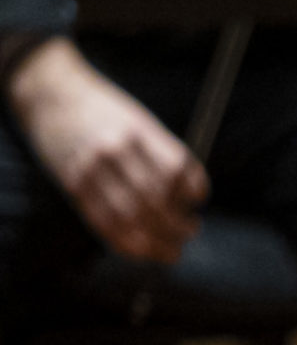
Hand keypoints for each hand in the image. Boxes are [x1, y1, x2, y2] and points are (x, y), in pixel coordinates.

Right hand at [7, 37, 207, 263]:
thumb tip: (189, 197)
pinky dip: (129, 245)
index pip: (176, 169)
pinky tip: (145, 250)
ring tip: (175, 249)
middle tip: (190, 230)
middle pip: (155, 199)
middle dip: (178, 224)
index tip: (197, 202)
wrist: (50, 94)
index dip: (193, 192)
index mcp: (137, 131)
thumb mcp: (139, 120)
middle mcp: (114, 151)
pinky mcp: (72, 186)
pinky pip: (104, 225)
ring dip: (158, 242)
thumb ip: (162, 154)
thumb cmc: (103, 110)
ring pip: (131, 219)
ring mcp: (90, 170)